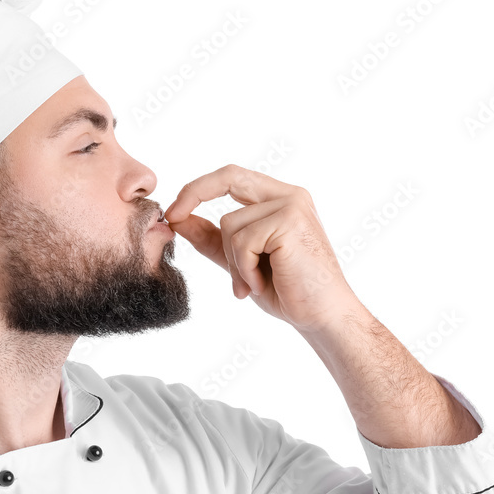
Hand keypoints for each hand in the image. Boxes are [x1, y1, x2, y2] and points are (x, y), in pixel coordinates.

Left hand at [163, 164, 360, 331]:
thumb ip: (211, 238)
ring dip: (232, 262)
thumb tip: (177, 219)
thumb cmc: (286, 290)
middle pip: (228, 178)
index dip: (198, 188)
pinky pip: (242, 241)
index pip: (232, 177)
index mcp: (279, 199)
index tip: (172, 211)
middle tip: (173, 219)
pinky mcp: (290, 222)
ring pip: (230, 223)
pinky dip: (243, 269)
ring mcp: (292, 206)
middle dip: (194, 195)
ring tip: (252, 284)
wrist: (320, 316)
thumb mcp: (239, 261)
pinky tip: (261, 284)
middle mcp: (289, 195)